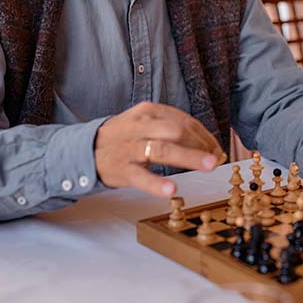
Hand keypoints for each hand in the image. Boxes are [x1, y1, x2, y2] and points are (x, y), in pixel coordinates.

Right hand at [94, 102, 224, 196]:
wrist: (85, 149)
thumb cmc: (123, 137)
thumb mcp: (144, 124)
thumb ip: (171, 129)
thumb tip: (206, 144)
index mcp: (148, 112)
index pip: (183, 120)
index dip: (204, 135)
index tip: (217, 148)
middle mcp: (139, 126)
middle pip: (176, 131)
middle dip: (200, 143)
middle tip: (217, 157)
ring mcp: (129, 148)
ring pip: (162, 149)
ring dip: (189, 157)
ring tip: (209, 165)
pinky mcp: (121, 169)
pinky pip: (140, 177)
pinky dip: (156, 183)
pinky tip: (171, 189)